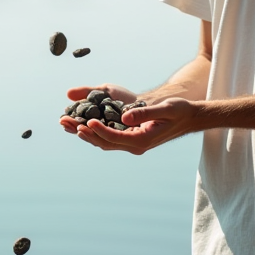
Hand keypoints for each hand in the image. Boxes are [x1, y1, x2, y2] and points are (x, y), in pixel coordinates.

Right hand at [59, 83, 138, 135]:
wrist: (147, 101)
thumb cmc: (124, 97)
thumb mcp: (104, 91)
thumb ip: (87, 92)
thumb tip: (68, 94)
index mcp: (95, 124)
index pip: (80, 126)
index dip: (71, 124)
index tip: (62, 119)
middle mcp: (104, 134)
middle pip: (88, 134)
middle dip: (75, 128)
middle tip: (64, 122)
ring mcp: (116, 138)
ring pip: (100, 141)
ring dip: (88, 135)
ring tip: (78, 127)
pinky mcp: (128, 141)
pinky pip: (116, 139)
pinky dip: (105, 135)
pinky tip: (96, 129)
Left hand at [66, 96, 201, 155]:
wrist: (189, 117)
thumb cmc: (179, 111)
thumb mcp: (165, 108)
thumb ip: (145, 113)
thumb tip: (125, 118)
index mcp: (142, 140)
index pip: (114, 137)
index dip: (99, 130)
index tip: (87, 120)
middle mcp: (135, 146)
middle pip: (104, 143)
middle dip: (84, 133)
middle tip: (65, 123)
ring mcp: (133, 144)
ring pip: (104, 142)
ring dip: (86, 133)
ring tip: (66, 124)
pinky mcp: (131, 138)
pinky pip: (109, 138)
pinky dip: (94, 132)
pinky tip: (82, 124)